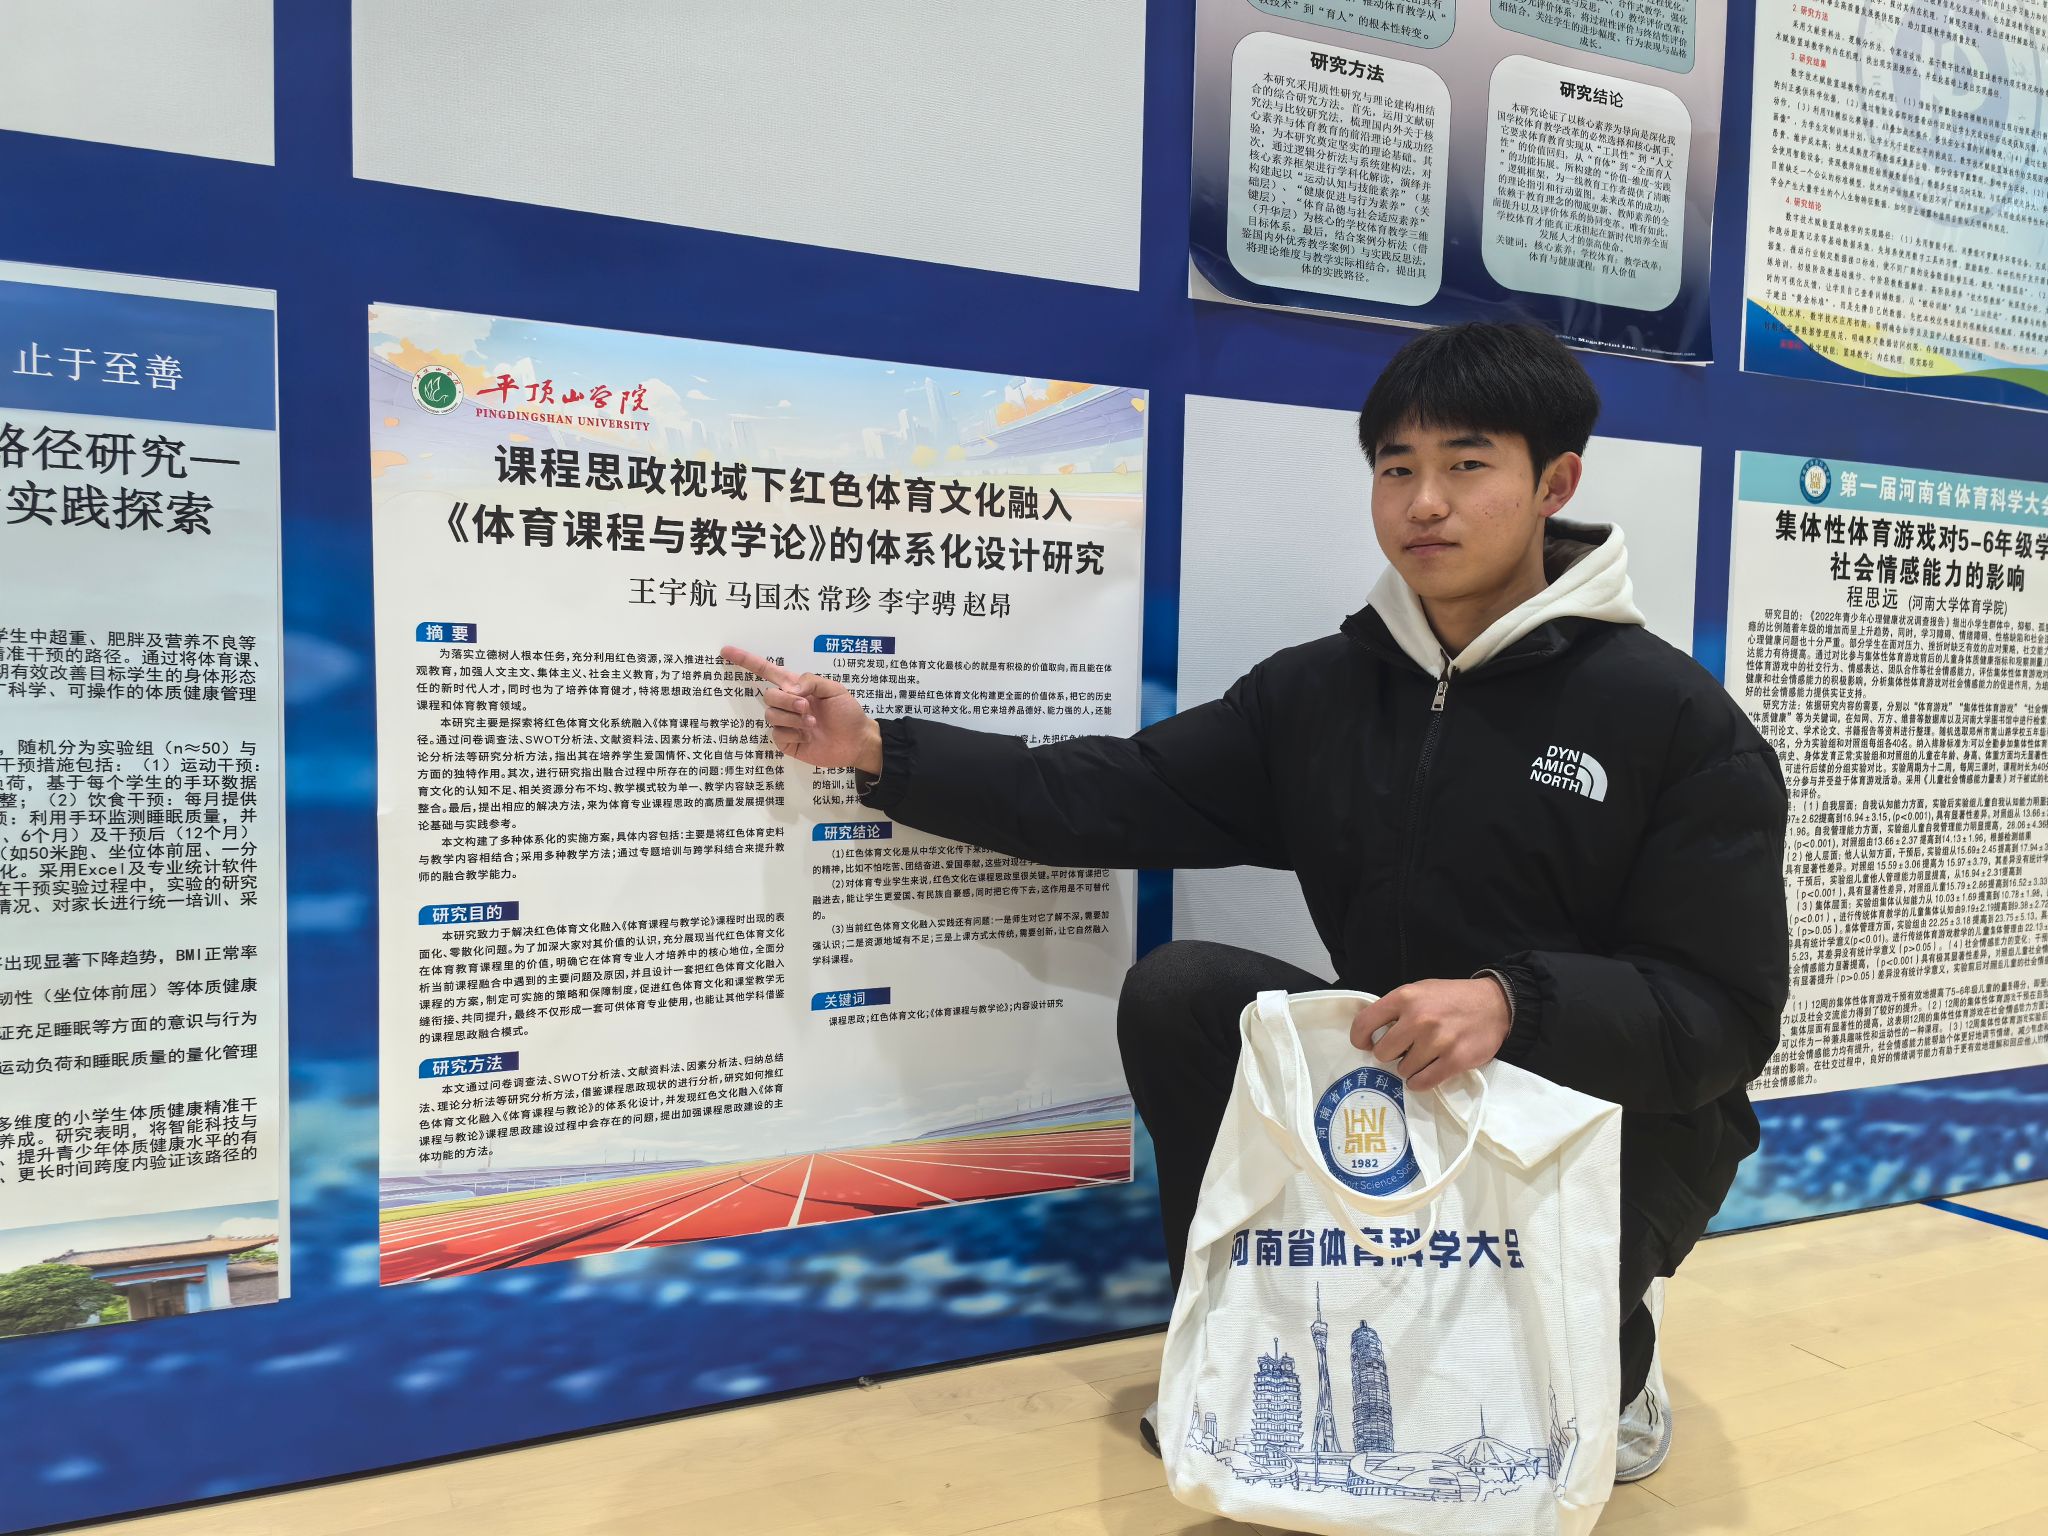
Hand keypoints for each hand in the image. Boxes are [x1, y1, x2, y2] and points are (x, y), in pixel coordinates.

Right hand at [720, 646, 882, 774]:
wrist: (856, 741)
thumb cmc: (847, 712)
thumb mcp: (834, 689)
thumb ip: (811, 681)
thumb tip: (790, 689)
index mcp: (796, 687)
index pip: (766, 671)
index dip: (746, 661)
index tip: (726, 651)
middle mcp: (787, 703)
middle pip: (768, 696)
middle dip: (787, 701)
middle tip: (808, 707)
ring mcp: (785, 723)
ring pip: (771, 715)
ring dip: (793, 718)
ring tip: (812, 723)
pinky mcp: (786, 742)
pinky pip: (777, 734)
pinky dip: (794, 733)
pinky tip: (808, 736)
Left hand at [1349, 979, 1509, 1093]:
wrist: (1495, 1005)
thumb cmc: (1452, 998)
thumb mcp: (1420, 991)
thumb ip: (1396, 1009)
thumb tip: (1372, 1034)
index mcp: (1405, 997)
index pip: (1364, 1023)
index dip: (1360, 1038)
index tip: (1366, 1044)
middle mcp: (1418, 1018)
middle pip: (1382, 1053)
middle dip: (1391, 1054)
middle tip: (1404, 1049)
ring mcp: (1437, 1041)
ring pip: (1403, 1070)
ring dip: (1409, 1067)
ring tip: (1423, 1056)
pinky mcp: (1454, 1060)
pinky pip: (1422, 1083)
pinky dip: (1419, 1081)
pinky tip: (1425, 1072)